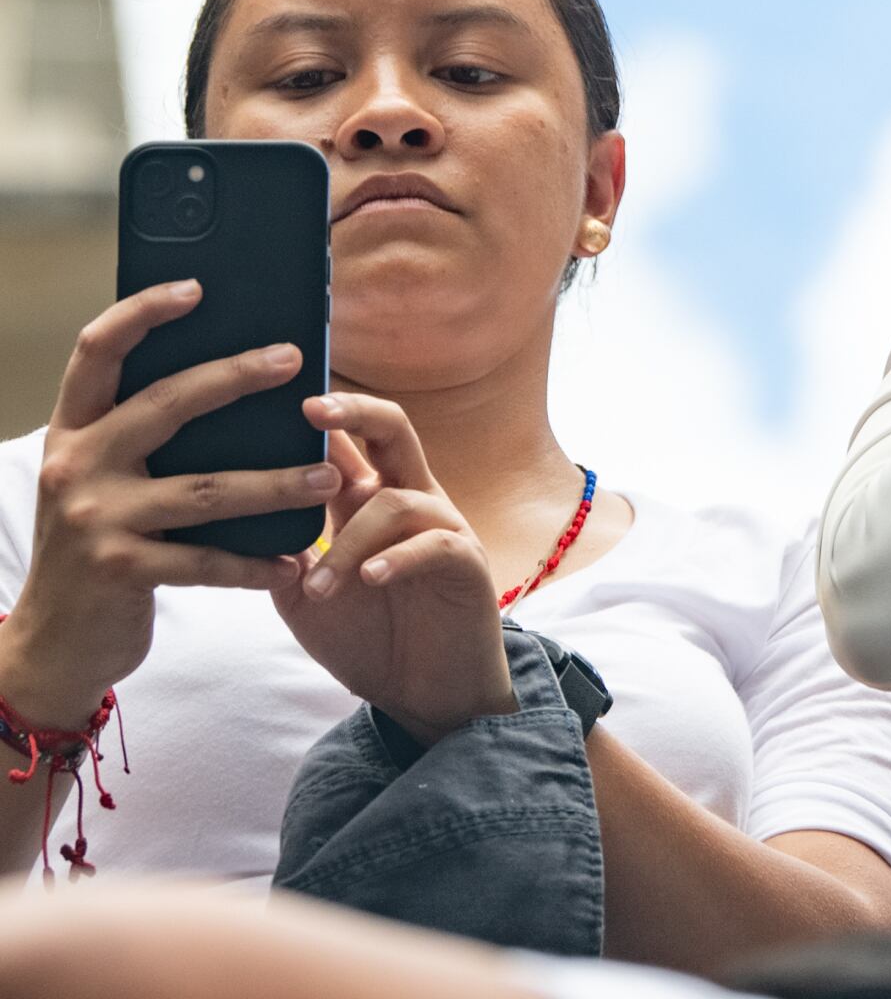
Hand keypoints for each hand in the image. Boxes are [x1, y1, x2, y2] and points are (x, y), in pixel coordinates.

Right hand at [0, 283, 334, 727]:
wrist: (54, 641)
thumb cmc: (102, 545)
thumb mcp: (107, 482)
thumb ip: (149, 438)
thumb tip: (241, 378)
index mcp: (75, 432)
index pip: (96, 352)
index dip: (142, 312)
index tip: (197, 285)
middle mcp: (76, 466)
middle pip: (165, 405)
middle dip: (235, 377)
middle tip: (294, 359)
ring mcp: (93, 519)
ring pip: (206, 488)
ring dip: (277, 482)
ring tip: (331, 475)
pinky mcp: (118, 570)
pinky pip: (207, 561)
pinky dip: (258, 563)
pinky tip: (298, 561)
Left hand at [270, 394, 513, 745]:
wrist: (426, 693)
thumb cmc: (367, 636)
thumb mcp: (304, 594)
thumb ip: (280, 551)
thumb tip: (231, 514)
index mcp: (368, 500)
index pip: (345, 438)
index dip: (316, 411)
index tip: (269, 390)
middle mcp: (409, 499)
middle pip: (393, 428)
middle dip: (354, 411)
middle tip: (310, 408)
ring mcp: (442, 527)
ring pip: (398, 500)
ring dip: (351, 542)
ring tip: (319, 587)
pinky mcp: (466, 563)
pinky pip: (434, 544)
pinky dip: (397, 557)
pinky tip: (370, 579)